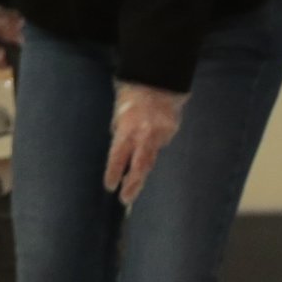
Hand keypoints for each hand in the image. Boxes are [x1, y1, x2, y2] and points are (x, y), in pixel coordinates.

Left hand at [105, 82, 186, 206]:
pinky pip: (159, 143)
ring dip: (141, 173)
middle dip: (133, 184)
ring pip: (151, 158)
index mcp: (127, 129)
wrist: (158, 81)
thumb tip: (119, 152)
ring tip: (133, 187)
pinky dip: (153, 146)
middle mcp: (145, 134)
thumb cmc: (131, 98)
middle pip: (139, 166)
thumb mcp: (118, 115)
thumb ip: (119, 134)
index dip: (113, 172)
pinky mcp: (171, 131)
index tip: (110, 187)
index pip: (118, 156)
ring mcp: (161, 134)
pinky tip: (149, 141)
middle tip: (126, 199)